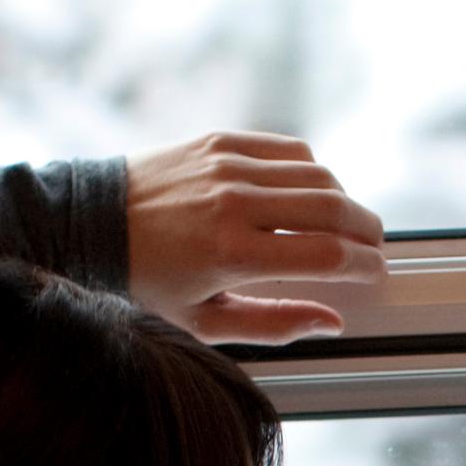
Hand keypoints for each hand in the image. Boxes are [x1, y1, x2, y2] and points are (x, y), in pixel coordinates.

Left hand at [123, 130, 385, 342]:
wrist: (88, 224)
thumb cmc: (144, 282)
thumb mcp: (203, 322)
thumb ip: (273, 324)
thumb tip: (331, 322)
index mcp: (232, 254)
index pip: (328, 254)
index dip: (365, 265)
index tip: (376, 274)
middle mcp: (234, 202)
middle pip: (335, 207)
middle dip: (367, 230)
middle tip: (373, 248)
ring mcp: (228, 165)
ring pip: (318, 173)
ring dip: (344, 199)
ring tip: (345, 223)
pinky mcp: (220, 141)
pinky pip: (287, 150)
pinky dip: (311, 170)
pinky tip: (309, 193)